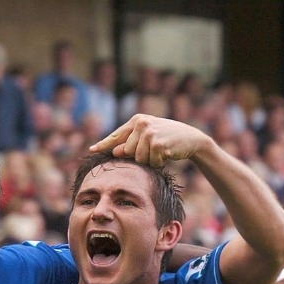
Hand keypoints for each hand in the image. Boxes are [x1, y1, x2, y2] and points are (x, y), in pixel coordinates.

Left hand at [88, 114, 207, 167]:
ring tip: (160, 152)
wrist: (191, 139)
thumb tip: (115, 152)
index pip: (116, 135)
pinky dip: (158, 163)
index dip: (103, 144)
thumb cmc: (168, 139)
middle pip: (126, 152)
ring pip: (138, 158)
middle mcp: (141, 124)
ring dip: (149, 160)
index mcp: (137, 120)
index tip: (92, 149)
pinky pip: (151, 162)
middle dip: (138, 157)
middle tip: (153, 150)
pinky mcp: (158, 143)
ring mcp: (149, 133)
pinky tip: (167, 154)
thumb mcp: (148, 137)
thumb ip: (131, 143)